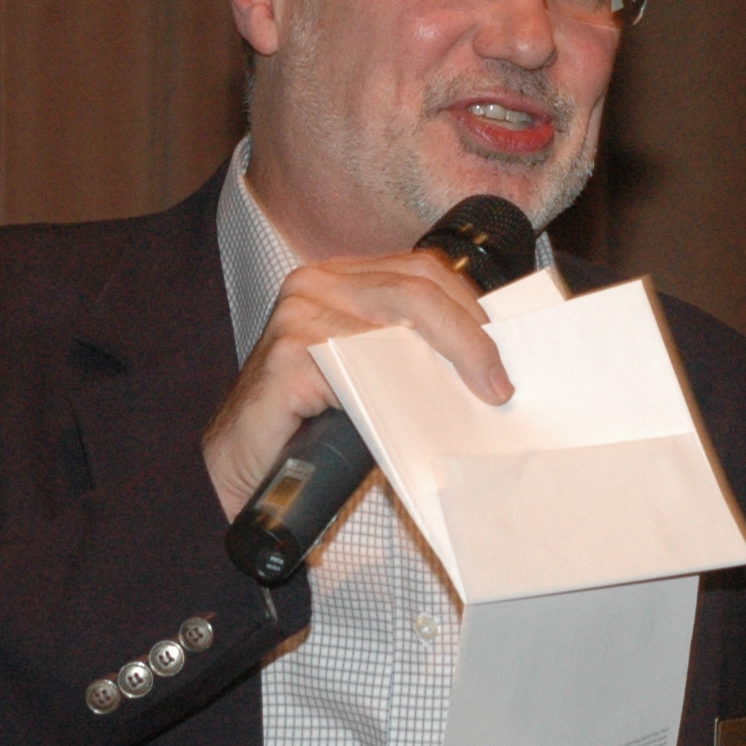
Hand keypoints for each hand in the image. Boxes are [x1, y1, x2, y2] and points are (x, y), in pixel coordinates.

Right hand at [201, 251, 512, 514]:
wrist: (241, 472)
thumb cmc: (310, 426)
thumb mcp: (371, 374)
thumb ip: (412, 353)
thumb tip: (488, 364)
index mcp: (341, 279)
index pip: (424, 273)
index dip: (472, 310)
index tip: (505, 353)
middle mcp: (316, 283)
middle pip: (417, 288)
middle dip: (471, 335)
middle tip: (500, 383)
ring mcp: (298, 315)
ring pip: (398, 322)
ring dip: (449, 359)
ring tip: (479, 395)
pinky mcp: (288, 356)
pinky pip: (362, 366)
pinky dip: (399, 390)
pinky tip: (419, 412)